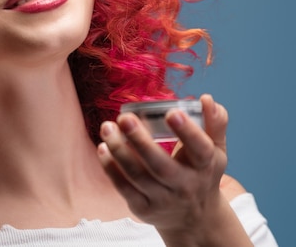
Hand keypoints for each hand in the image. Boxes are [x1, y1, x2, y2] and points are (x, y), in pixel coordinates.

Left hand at [97, 94, 251, 245]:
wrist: (194, 218)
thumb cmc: (201, 174)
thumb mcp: (215, 151)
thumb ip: (214, 124)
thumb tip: (207, 98)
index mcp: (204, 167)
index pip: (200, 150)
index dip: (187, 131)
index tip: (172, 112)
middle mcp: (185, 185)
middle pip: (161, 165)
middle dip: (140, 140)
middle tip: (124, 117)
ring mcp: (163, 199)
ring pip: (137, 175)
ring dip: (118, 150)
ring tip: (107, 127)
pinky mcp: (143, 208)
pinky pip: (124, 188)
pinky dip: (111, 168)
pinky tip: (103, 148)